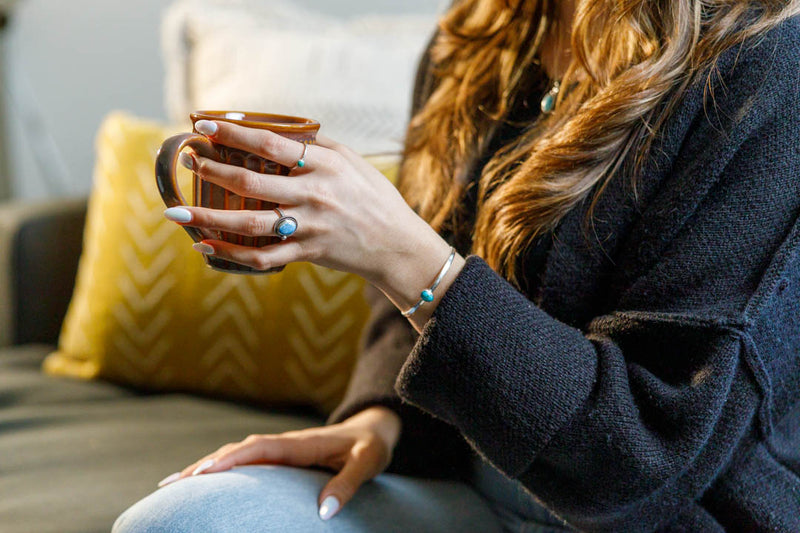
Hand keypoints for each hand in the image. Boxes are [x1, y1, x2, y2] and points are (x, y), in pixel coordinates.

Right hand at [157, 406, 401, 520]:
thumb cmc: (370, 447)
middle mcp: (285, 443)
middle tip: (169, 485)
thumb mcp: (368, 464)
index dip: (228, 460)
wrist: (373, 429)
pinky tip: (202, 479)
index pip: (258, 449)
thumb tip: (325, 513)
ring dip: (205, 465)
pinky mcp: (279, 455)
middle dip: (203, 465)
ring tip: (172, 484)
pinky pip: (245, 460)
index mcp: (301, 443)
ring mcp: (280, 448)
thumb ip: (348, 485)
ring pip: (236, 454)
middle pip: (237, 450)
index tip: (200, 474)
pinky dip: (220, 467)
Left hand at [168, 119, 445, 286]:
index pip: (270, 143)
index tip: (204, 124)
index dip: (233, 133)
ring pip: (250, 224)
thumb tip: (273, 130)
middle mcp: (314, 194)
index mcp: (324, 165)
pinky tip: (205, 247)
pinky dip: (230, 254)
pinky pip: (261, 257)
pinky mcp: (307, 252)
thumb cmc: (372, 197)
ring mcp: (309, 226)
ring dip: (208, 218)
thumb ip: (314, 146)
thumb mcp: (350, 161)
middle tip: (188, 160)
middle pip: (252, 182)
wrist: (396, 244)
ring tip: (177, 213)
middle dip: (212, 170)